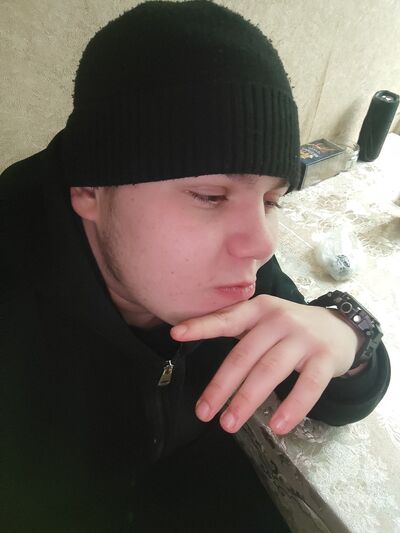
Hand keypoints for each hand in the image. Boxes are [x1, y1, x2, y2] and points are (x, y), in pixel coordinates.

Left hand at [171, 295, 362, 434]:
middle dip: (221, 386)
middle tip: (204, 412)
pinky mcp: (325, 358)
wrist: (341, 328)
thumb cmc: (291, 329)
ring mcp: (303, 338)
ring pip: (270, 370)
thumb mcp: (264, 320)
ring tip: (229, 423)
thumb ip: (238, 329)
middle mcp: (278, 320)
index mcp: (259, 310)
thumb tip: (196, 343)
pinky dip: (293, 407)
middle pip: (244, 354)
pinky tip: (278, 426)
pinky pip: (308, 385)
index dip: (202, 326)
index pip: (227, 318)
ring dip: (248, 400)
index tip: (176, 334)